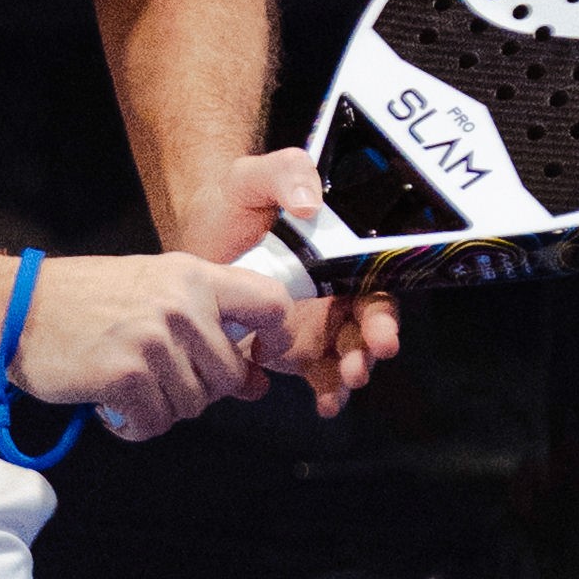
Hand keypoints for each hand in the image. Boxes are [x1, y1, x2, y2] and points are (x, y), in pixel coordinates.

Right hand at [13, 244, 322, 446]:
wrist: (17, 308)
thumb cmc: (84, 299)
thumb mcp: (152, 290)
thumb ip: (207, 326)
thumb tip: (256, 382)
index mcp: (194, 276)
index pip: (271, 303)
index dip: (274, 339)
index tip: (255, 359)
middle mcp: (182, 306)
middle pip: (230, 376)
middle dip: (199, 389)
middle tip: (159, 378)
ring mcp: (155, 342)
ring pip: (193, 405)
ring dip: (161, 407)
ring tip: (129, 386)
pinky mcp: (127, 377)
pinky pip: (156, 423)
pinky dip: (134, 424)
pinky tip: (112, 405)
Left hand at [183, 149, 398, 422]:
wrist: (195, 236)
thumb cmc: (233, 202)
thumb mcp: (254, 177)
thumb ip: (287, 174)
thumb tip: (309, 204)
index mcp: (343, 255)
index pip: (376, 285)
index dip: (382, 312)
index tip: (380, 334)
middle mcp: (338, 292)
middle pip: (367, 328)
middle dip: (369, 351)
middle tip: (360, 368)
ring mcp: (317, 324)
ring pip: (348, 357)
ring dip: (350, 377)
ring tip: (340, 392)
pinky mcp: (292, 348)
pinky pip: (319, 374)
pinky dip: (328, 392)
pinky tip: (325, 404)